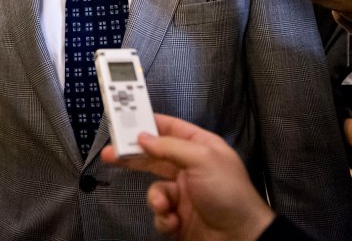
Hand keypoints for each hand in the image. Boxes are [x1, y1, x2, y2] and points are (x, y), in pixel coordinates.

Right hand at [101, 114, 275, 240]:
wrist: (240, 237)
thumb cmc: (230, 194)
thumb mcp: (202, 159)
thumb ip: (170, 146)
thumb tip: (144, 137)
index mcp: (200, 147)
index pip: (170, 129)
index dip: (148, 124)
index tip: (125, 121)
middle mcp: (190, 168)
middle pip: (155, 156)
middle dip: (134, 157)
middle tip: (111, 154)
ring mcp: (184, 193)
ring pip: (155, 189)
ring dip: (157, 198)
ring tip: (166, 206)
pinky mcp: (178, 217)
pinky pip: (159, 213)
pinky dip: (164, 218)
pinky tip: (175, 221)